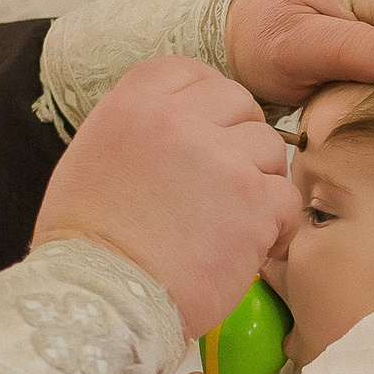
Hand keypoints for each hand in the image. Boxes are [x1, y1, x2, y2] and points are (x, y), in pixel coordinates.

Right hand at [32, 57, 297, 336]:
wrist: (97, 300)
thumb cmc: (87, 244)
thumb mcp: (93, 157)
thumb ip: (140, 126)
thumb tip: (181, 120)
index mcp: (132, 102)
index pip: (192, 73)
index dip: (206, 105)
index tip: (205, 136)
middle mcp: (177, 120)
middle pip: (239, 104)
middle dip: (238, 141)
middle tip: (222, 187)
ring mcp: (220, 160)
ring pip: (270, 150)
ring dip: (257, 185)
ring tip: (228, 224)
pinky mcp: (252, 205)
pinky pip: (287, 198)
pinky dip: (276, 226)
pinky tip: (248, 249)